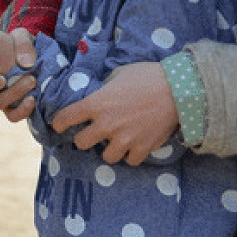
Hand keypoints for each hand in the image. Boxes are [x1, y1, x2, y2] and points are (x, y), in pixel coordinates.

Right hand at [0, 26, 36, 121]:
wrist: (37, 61)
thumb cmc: (18, 45)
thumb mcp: (19, 36)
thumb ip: (11, 38)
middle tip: (1, 79)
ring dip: (11, 93)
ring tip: (30, 79)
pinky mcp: (10, 106)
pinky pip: (12, 114)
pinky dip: (21, 109)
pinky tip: (32, 99)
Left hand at [50, 61, 177, 164]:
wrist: (178, 90)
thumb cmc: (147, 77)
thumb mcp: (118, 75)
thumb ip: (105, 88)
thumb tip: (99, 93)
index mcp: (96, 103)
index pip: (67, 118)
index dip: (59, 123)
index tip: (58, 125)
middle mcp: (106, 124)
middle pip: (81, 143)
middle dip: (84, 138)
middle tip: (91, 134)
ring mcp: (124, 138)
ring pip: (106, 156)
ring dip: (109, 149)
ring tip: (116, 141)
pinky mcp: (142, 148)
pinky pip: (130, 161)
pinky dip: (131, 155)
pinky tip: (134, 146)